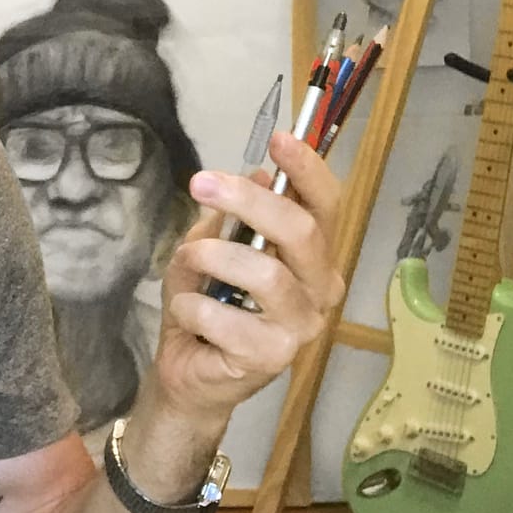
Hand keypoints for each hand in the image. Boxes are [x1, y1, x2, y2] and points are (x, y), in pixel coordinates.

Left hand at [153, 133, 345, 423]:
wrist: (190, 373)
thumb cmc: (208, 307)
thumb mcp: (212, 249)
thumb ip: (233, 219)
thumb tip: (255, 176)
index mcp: (312, 258)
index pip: (326, 207)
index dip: (307, 171)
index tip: (280, 139)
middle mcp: (319, 291)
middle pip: (301, 231)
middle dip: (248, 200)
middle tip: (202, 183)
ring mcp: (300, 327)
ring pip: (265, 274)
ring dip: (213, 257)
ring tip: (189, 259)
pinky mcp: (272, 358)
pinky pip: (225, 317)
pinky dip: (192, 305)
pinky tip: (187, 312)